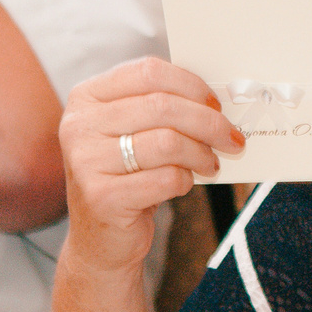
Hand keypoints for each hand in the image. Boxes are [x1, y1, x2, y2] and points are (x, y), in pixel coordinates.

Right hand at [58, 58, 246, 276]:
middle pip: (162, 106)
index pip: (148, 71)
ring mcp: (86, 162)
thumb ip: (160, 108)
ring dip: (201, 153)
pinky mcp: (102, 197)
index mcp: (86, 98)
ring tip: (210, 163)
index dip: (190, 84)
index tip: (215, 103)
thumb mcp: (132, 132)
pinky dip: (186, 180)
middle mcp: (79, 126)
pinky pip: (165, 178)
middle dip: (208, 121)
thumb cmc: (126, 177)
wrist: (100, 240)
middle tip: (231, 137)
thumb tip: (215, 97)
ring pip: (167, 141)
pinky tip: (185, 183)